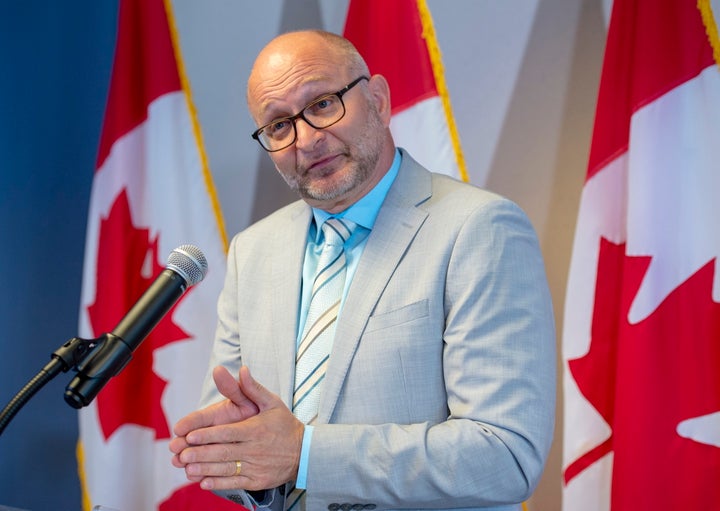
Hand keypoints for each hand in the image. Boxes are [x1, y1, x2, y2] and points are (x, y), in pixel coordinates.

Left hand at [169, 366, 303, 490]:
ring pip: (226, 468)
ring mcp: (256, 466)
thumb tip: (241, 369)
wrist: (304, 452)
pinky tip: (203, 481)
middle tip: (181, 454)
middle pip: (223, 452)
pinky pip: (235, 482)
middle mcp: (255, 449)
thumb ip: (253, 388)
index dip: (208, 435)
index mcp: (256, 429)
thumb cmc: (284, 424)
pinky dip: (219, 483)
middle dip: (201, 454)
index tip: (190, 435)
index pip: (227, 432)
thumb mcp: (272, 402)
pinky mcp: (257, 481)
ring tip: (187, 468)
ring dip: (205, 469)